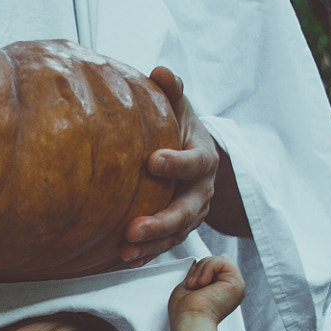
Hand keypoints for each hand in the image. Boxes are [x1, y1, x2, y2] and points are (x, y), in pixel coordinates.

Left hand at [122, 68, 250, 262]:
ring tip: (125, 251)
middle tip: (133, 228)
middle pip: (186, 209)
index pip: (194, 162)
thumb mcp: (179, 107)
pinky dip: (149, 255)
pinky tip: (126, 260)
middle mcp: (203, 189)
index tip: (153, 161)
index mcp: (205, 157)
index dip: (177, 163)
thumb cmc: (180, 127)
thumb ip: (172, 91)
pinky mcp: (182, 228)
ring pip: (177, 234)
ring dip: (152, 245)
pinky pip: (168, 245)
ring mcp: (195, 212)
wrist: (197, 154)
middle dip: (161, 221)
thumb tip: (161, 70)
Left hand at [168, 255, 245, 327]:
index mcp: (222, 291)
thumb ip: (197, 274)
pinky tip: (203, 284)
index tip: (190, 285)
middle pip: (218, 260)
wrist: (189, 320)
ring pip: (220, 259)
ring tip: (196, 285)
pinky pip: (222, 260)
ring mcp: (236, 286)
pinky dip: (208, 268)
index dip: (200, 270)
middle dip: (201, 268)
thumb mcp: (190, 285)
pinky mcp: (237, 283)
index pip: (214, 267)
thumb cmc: (185, 310)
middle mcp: (232, 289)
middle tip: (193, 285)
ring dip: (202, 269)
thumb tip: (197, 262)